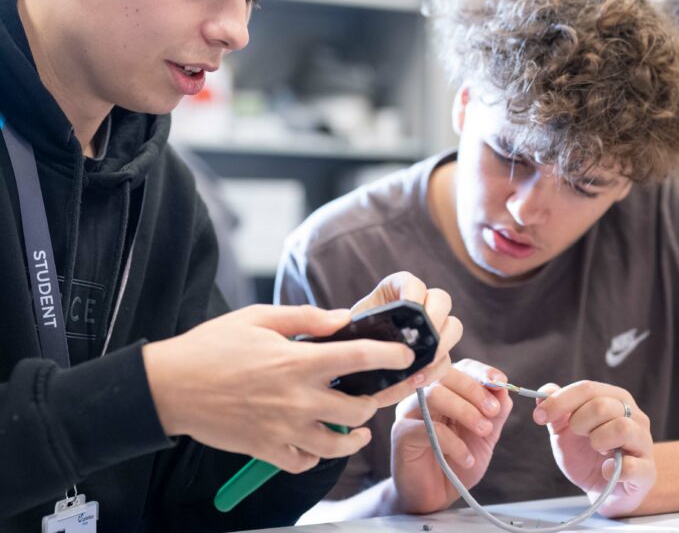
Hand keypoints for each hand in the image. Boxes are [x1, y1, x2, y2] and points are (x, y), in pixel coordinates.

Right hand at [142, 304, 415, 472]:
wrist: (169, 387)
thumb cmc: (212, 346)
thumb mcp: (259, 318)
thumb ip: (306, 318)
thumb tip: (343, 318)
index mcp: (297, 362)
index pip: (359, 358)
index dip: (391, 355)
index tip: (407, 354)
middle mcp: (297, 399)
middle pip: (359, 407)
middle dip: (377, 397)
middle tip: (379, 389)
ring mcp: (283, 429)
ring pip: (339, 445)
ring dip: (356, 435)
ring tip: (361, 426)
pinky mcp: (267, 450)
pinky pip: (305, 463)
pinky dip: (317, 454)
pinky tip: (317, 439)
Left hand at [350, 271, 462, 407]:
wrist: (355, 359)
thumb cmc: (352, 337)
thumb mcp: (353, 327)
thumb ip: (363, 326)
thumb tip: (372, 336)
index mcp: (398, 288)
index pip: (413, 284)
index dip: (414, 294)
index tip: (409, 309)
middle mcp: (421, 303)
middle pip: (442, 300)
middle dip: (435, 319)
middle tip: (424, 339)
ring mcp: (433, 327)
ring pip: (453, 327)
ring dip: (442, 345)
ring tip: (424, 363)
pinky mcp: (436, 352)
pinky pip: (447, 358)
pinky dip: (436, 369)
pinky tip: (419, 379)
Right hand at [389, 359, 512, 513]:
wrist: (432, 498)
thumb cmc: (455, 462)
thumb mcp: (484, 436)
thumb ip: (494, 413)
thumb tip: (504, 389)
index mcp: (444, 390)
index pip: (460, 368)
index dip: (481, 371)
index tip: (501, 382)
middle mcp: (424, 394)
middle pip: (445, 375)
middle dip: (474, 389)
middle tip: (493, 411)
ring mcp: (410, 412)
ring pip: (435, 395)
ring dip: (465, 411)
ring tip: (483, 431)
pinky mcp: (402, 434)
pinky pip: (428, 428)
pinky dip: (454, 442)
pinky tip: (467, 458)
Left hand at [533, 380, 655, 517]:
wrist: (601, 489)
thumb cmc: (585, 453)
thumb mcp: (564, 430)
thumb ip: (555, 410)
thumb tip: (544, 392)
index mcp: (614, 398)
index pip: (587, 388)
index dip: (559, 401)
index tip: (539, 416)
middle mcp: (634, 416)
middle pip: (602, 405)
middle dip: (578, 421)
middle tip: (576, 433)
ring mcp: (644, 443)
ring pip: (622, 428)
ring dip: (597, 439)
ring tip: (595, 448)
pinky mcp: (647, 471)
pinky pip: (633, 465)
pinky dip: (613, 468)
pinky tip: (606, 469)